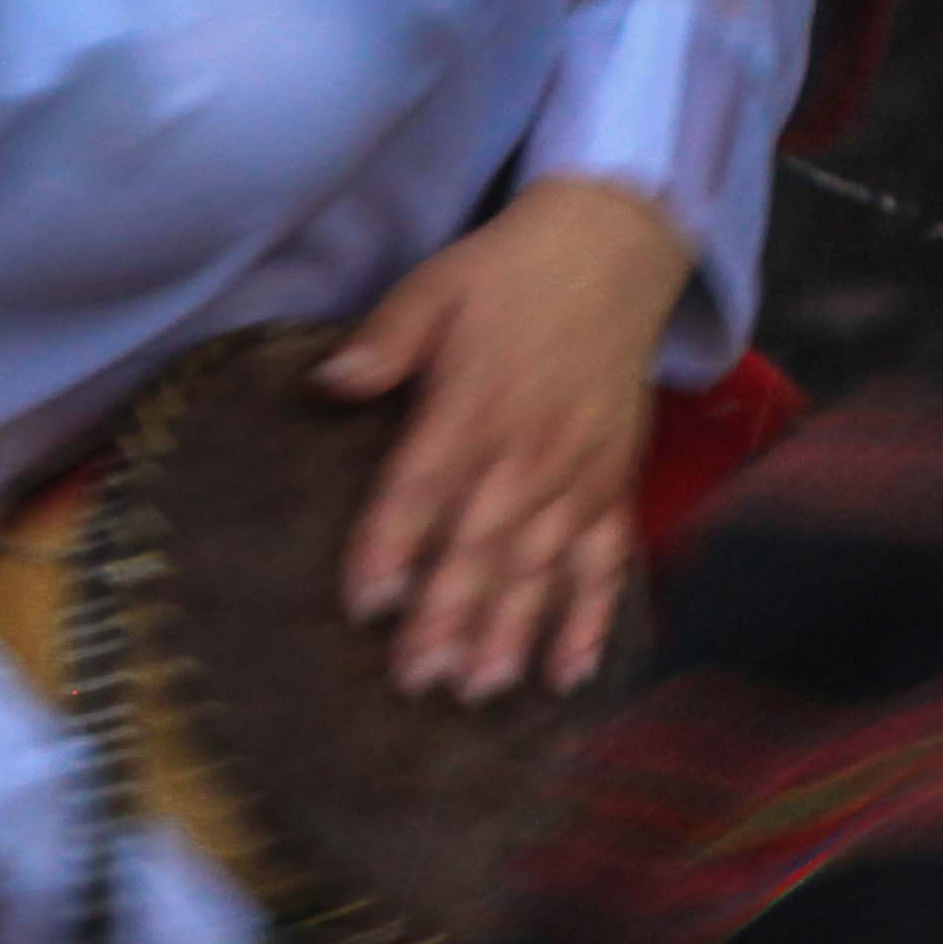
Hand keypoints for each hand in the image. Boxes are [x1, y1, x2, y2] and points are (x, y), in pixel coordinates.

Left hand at [321, 178, 693, 703]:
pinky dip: (590, 620)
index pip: (422, 487)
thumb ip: (384, 341)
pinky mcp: (614, 486)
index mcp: (471, 406)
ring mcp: (577, 475)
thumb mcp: (435, 287)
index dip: (392, 546)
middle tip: (417, 679)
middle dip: (448, 616)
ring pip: (541, 566)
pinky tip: (568, 673)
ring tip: (479, 689)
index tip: (365, 604)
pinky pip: (605, 562)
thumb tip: (328, 381)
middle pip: (481, 544)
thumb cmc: (505, 277)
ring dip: (510, 631)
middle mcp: (527, 452)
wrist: (610, 255)